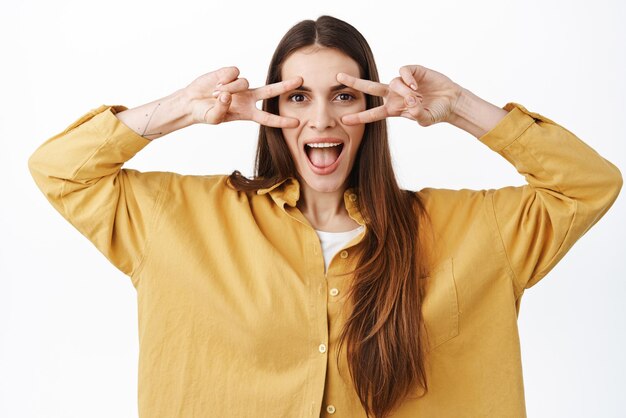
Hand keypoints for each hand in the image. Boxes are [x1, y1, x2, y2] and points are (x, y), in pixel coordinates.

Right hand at [183, 66, 302, 127]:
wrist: (192, 101)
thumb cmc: (204, 113)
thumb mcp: (213, 118)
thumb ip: (220, 110)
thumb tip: (228, 95)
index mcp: (247, 113)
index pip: (268, 118)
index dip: (281, 120)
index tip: (296, 123)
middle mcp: (248, 98)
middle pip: (271, 91)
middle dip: (285, 85)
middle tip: (301, 80)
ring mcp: (241, 85)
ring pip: (244, 82)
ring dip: (229, 88)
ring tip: (215, 94)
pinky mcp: (231, 73)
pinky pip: (233, 73)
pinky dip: (224, 79)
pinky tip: (216, 83)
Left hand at [336, 65, 462, 126]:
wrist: (451, 101)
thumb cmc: (436, 112)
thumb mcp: (425, 119)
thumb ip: (418, 116)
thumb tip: (412, 106)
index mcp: (393, 109)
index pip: (373, 113)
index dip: (359, 117)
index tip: (344, 120)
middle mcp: (394, 95)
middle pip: (370, 88)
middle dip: (354, 82)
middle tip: (338, 77)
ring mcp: (402, 83)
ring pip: (393, 83)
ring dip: (404, 91)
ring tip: (416, 97)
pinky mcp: (413, 71)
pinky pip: (403, 71)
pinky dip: (408, 78)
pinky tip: (416, 85)